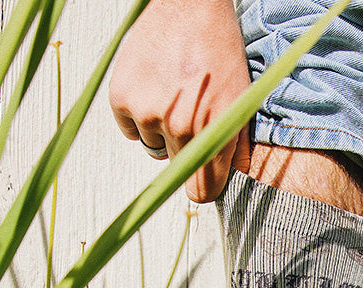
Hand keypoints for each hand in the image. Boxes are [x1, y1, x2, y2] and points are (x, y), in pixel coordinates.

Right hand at [108, 0, 250, 201]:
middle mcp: (177, 129)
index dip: (204, 185)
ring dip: (161, 131)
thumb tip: (227, 182)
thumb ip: (233, 148)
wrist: (189, 6)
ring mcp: (146, 113)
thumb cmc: (221, 54)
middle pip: (176, 166)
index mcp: (210, 135)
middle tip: (191, 113)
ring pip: (153, 147)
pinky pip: (129, 128)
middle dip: (185, 148)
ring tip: (173, 96)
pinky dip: (139, 115)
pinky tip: (153, 88)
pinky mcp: (122, 97)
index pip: (200, 193)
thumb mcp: (240, 103)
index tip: (205, 176)